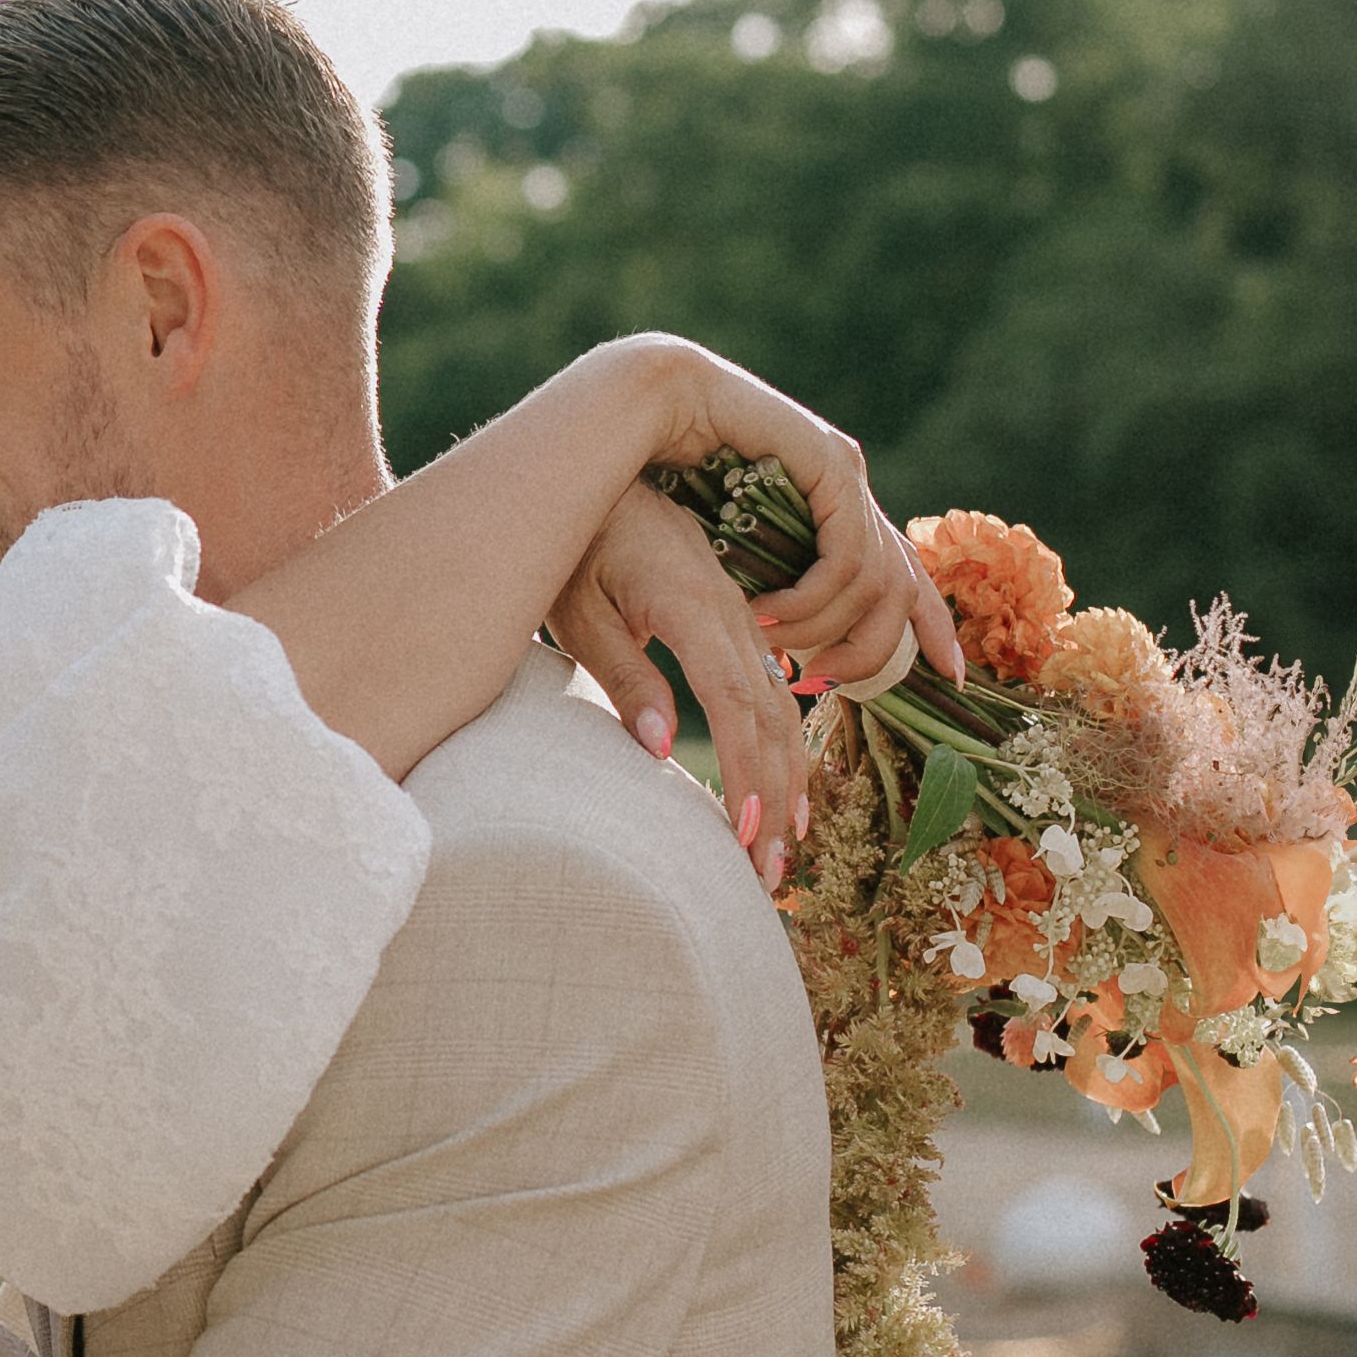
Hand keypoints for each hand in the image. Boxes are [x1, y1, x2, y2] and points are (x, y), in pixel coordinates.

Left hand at [548, 486, 810, 881]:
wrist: (598, 479)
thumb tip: (660, 750)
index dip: (743, 772)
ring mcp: (741, 619)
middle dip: (772, 802)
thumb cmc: (571, 547)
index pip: (733, 703)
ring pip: (780, 711)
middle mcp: (731, 614)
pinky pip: (771, 694)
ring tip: (782, 854)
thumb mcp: (579, 610)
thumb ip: (621, 673)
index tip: (740, 835)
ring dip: (785, 786)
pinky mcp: (738, 626)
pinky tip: (783, 795)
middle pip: (770, 719)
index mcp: (694, 604)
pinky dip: (781, 749)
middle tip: (766, 878)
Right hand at [619, 336, 962, 694]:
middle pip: (904, 588)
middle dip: (876, 651)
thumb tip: (777, 660)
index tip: (952, 673)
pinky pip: (849, 554)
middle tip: (823, 684)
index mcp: (830, 510)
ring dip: (823, 629)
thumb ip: (758, 598)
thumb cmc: (660, 485)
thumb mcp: (721, 561)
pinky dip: (813, 597)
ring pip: (878, 581)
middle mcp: (849, 490)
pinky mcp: (829, 461)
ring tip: (772, 646)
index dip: (932, 625)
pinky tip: (767, 614)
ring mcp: (844, 472)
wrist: (639, 409)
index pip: (903, 574)